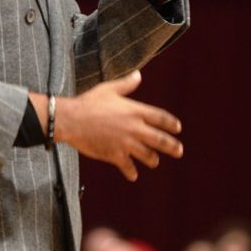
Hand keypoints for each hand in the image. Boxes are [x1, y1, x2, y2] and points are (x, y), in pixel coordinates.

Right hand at [52, 70, 182, 180]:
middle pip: (160, 139)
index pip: (160, 118)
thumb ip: (126, 84)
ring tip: (154, 162)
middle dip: (172, 146)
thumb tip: (138, 75)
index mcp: (135, 111)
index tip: (177, 128)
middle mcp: (134, 128)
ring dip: (153, 159)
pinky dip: (131, 172)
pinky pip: (128, 166)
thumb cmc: (88, 102)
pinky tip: (133, 175)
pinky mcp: (115, 155)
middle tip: (179, 151)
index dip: (171, 124)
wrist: (71, 119)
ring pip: (147, 155)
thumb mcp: (109, 89)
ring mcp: (126, 143)